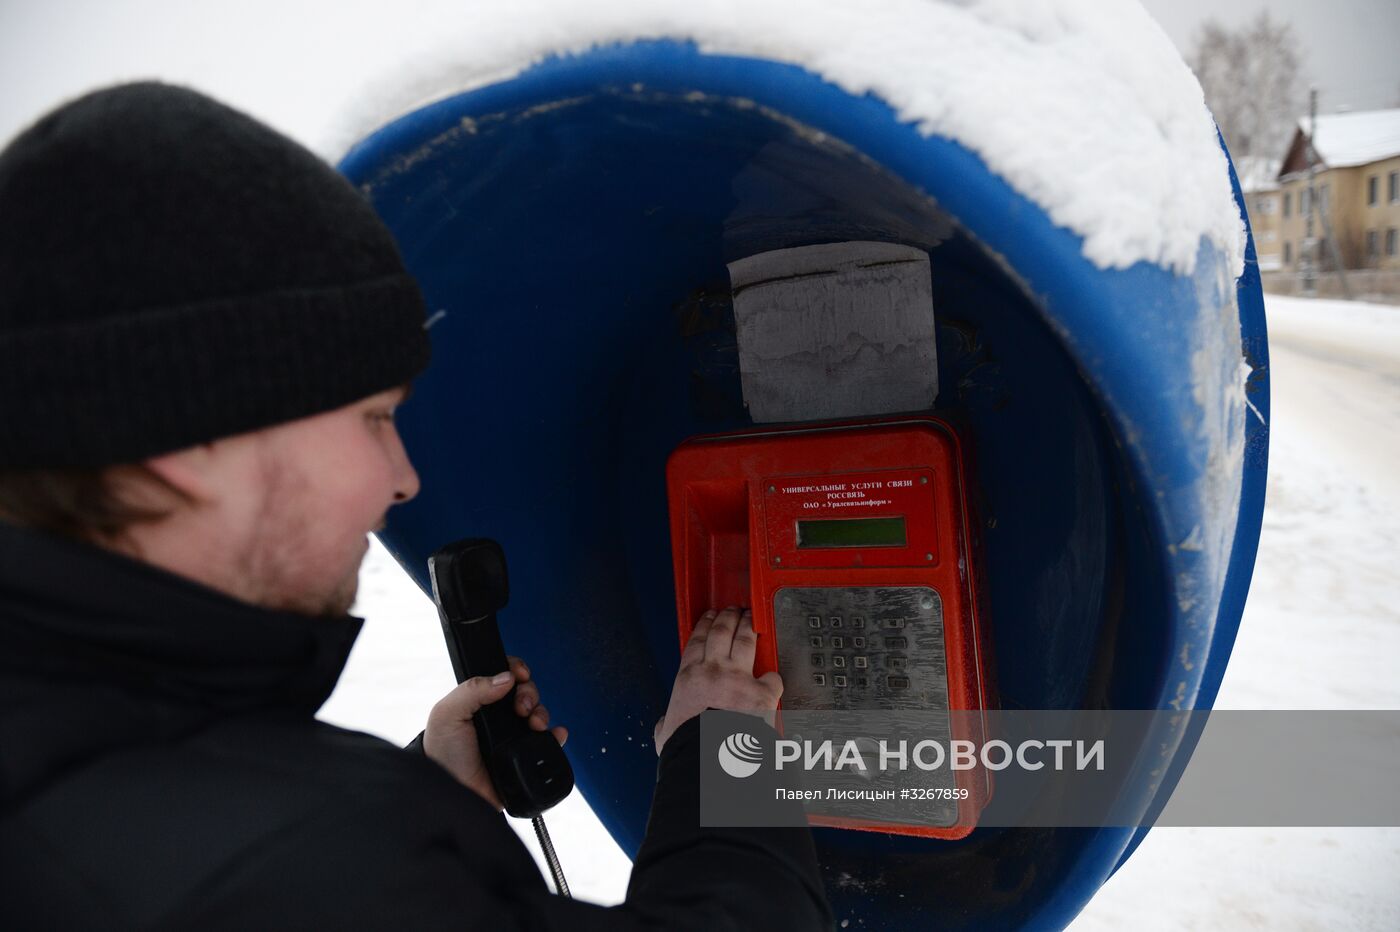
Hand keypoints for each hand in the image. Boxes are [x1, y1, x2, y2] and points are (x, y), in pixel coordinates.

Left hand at [423, 655, 567, 809]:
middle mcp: (499, 716)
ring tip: (534, 723)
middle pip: (526, 691)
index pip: (504, 675)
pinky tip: (555, 733)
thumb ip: (472, 690)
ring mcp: (514, 735)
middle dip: (529, 692)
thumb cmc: (442, 754)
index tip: (520, 674)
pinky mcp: (525, 756)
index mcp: (480, 701)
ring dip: (542, 712)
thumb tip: (505, 678)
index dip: (516, 670)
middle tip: (521, 707)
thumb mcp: (447, 714)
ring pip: (539, 713)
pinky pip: (548, 742)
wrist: (452, 792)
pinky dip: (556, 735)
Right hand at [653, 607, 782, 754]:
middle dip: (728, 617)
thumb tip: (664, 727)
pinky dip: (774, 677)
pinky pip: (772, 679)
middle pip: (721, 633)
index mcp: (689, 679)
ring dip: (748, 627)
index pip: (697, 641)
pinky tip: (774, 676)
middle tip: (732, 610)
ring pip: (744, 642)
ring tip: (751, 618)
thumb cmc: (686, 747)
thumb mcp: (667, 733)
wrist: (708, 758)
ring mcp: (738, 679)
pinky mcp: (761, 694)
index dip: (704, 624)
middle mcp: (713, 671)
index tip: (709, 616)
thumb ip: (667, 724)